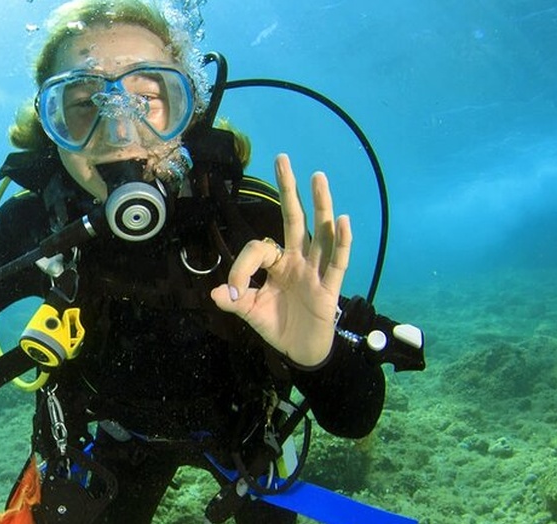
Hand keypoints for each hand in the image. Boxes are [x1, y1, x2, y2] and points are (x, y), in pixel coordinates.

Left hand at [211, 154, 351, 366]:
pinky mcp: (329, 287)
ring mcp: (315, 270)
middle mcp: (297, 259)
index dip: (241, 267)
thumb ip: (235, 302)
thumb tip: (215, 294)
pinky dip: (340, 241)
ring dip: (320, 205)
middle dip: (287, 189)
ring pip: (319, 232)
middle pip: (294, 218)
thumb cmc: (278, 326)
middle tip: (281, 158)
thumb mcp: (250, 313)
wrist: (300, 351)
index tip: (233, 292)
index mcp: (277, 263)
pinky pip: (337, 261)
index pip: (258, 249)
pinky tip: (342, 220)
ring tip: (318, 177)